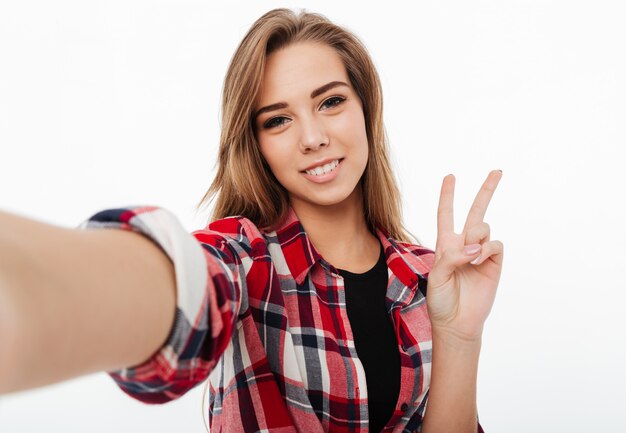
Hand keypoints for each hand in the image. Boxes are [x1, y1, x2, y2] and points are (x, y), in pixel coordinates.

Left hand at [426, 170, 503, 343]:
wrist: (457, 322)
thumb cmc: (441, 300)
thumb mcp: (437, 276)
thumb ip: (452, 256)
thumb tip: (476, 247)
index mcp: (446, 245)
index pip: (446, 215)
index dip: (448, 196)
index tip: (451, 177)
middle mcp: (464, 245)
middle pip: (476, 212)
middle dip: (486, 191)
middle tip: (498, 171)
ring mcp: (481, 254)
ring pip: (484, 227)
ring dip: (476, 236)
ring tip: (470, 258)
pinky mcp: (495, 263)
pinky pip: (495, 244)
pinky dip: (487, 249)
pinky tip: (478, 261)